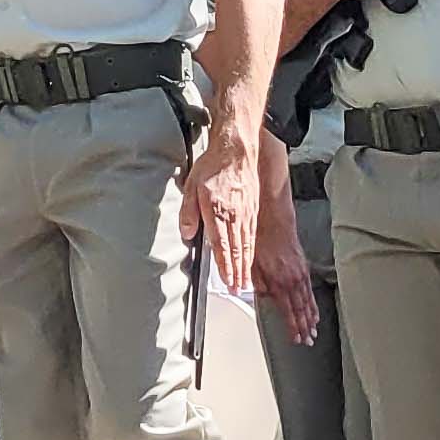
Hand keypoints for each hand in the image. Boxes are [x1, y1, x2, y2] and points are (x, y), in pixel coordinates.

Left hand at [179, 123, 258, 292]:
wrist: (236, 150)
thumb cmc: (213, 166)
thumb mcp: (192, 186)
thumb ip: (189, 212)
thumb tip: (187, 233)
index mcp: (218, 212)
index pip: (222, 247)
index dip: (225, 267)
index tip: (227, 282)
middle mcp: (235, 216)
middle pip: (237, 251)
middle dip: (238, 273)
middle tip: (239, 289)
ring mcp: (246, 214)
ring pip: (246, 246)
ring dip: (246, 265)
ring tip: (245, 280)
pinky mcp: (252, 210)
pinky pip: (252, 235)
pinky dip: (252, 250)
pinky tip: (250, 258)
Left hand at [252, 203, 320, 346]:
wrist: (272, 216)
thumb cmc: (258, 237)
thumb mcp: (250, 262)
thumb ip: (256, 282)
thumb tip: (260, 296)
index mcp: (278, 280)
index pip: (288, 310)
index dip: (293, 327)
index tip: (296, 339)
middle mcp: (291, 278)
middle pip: (300, 308)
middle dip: (304, 326)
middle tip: (308, 340)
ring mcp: (299, 272)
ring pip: (308, 300)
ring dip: (311, 316)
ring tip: (314, 329)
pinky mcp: (303, 264)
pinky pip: (310, 288)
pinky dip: (313, 301)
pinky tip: (314, 307)